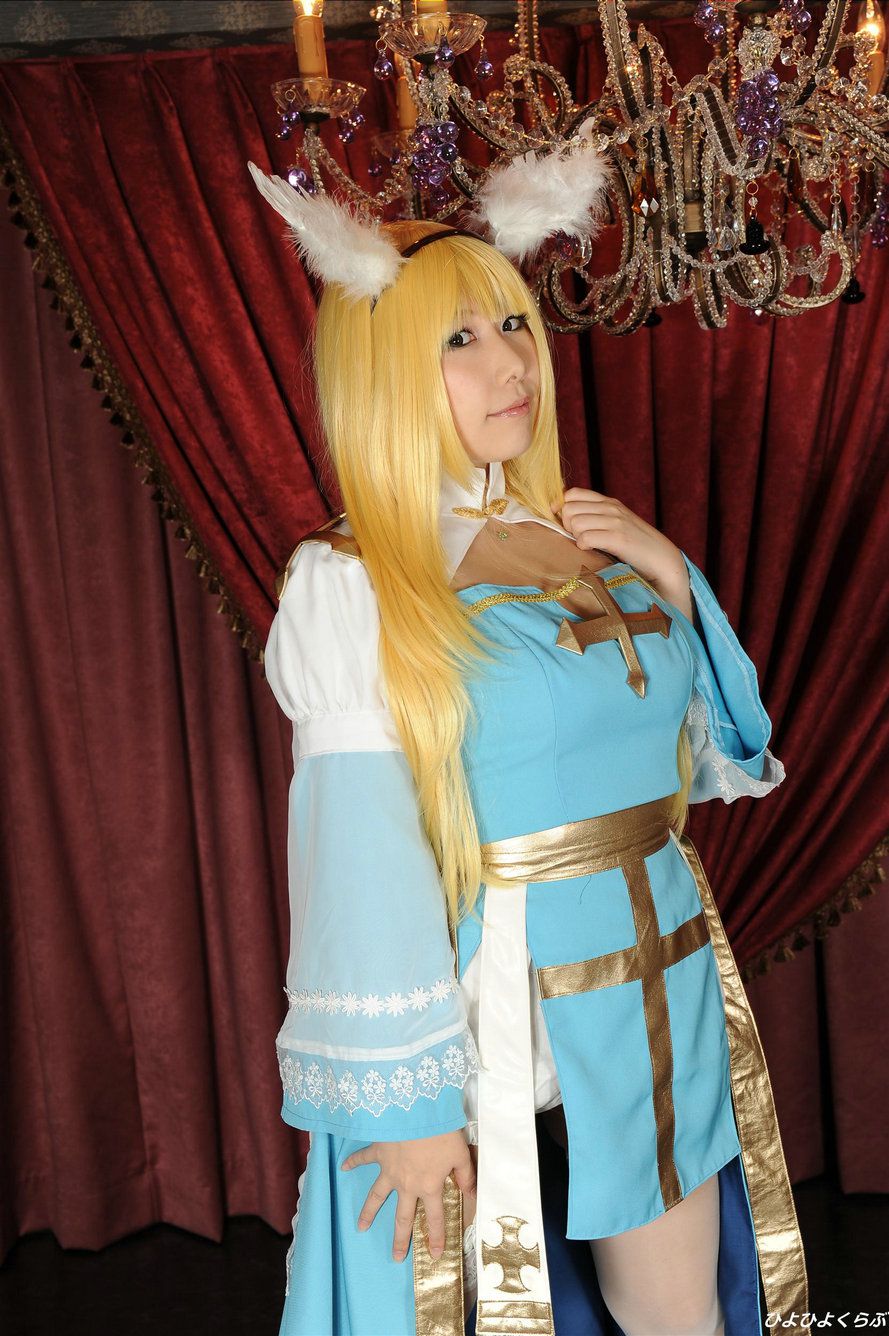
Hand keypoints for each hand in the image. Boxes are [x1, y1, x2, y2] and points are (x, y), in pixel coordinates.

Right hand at [341, 1130, 475, 1262]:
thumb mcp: (460, 1154)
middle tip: (395, 1257)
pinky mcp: (379, 1152)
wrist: (417, 1112)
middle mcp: (407, 1185)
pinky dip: (353, 1162)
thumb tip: (474, 1196)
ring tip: (360, 1227)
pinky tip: (343, 1167)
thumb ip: (467, 1176)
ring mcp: (390, 1171)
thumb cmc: (441, 1133)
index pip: (435, 1218)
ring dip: (368, 1212)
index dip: (436, 1237)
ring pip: (377, 1197)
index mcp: (429, 1187)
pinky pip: (363, 1158)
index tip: (435, 1254)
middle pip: (402, 1217)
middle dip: (400, 1239)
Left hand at [552, 487, 691, 616]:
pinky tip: (592, 550)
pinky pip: (586, 538)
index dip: (562, 508)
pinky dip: (584, 546)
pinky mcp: (618, 538)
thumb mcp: (616, 522)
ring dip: (576, 537)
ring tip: (589, 545)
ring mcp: (615, 521)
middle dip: (567, 526)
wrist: (661, 558)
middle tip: (579, 538)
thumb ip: (595, 516)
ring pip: (575, 523)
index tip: (564, 524)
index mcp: (609, 502)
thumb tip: (564, 515)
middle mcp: (611, 507)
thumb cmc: (635, 545)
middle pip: (569, 509)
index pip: (573, 494)